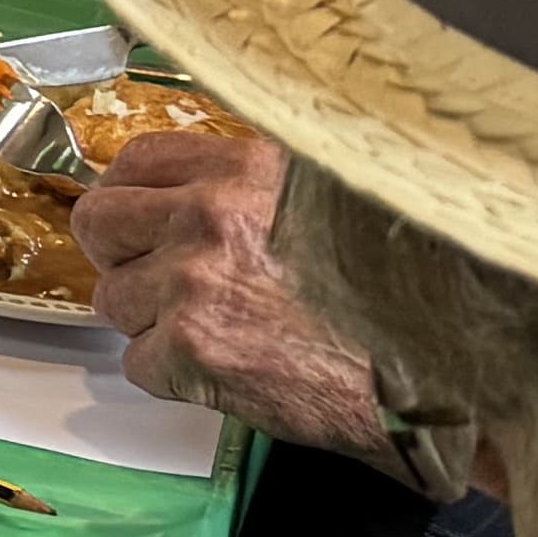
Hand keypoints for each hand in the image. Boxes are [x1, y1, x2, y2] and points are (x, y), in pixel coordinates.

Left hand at [68, 133, 388, 456]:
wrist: (438, 378)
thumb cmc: (401, 298)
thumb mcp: (336, 201)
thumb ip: (266, 184)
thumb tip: (206, 187)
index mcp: (249, 168)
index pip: (138, 158)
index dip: (132, 194)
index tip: (143, 219)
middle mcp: (213, 214)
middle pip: (99, 222)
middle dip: (121, 255)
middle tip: (157, 279)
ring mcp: (195, 281)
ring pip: (114, 298)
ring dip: (151, 321)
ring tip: (217, 332)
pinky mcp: (192, 349)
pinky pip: (138, 362)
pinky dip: (172, 375)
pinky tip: (226, 374)